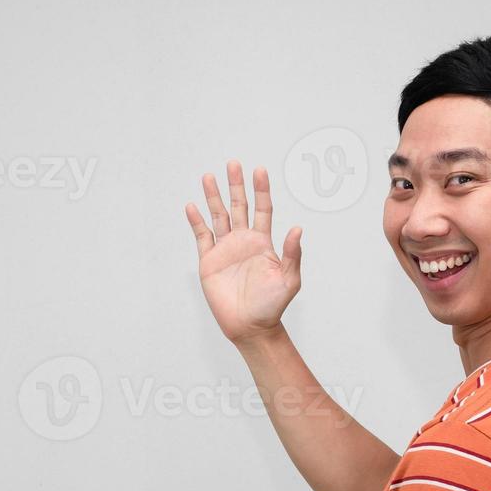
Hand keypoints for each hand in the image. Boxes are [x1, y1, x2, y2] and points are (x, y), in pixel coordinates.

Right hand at [185, 159, 302, 345]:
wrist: (250, 326)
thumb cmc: (272, 305)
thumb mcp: (289, 280)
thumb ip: (292, 254)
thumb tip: (298, 228)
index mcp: (263, 242)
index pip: (262, 209)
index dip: (261, 190)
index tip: (259, 170)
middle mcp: (243, 241)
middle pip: (239, 206)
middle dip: (236, 185)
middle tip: (233, 164)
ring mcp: (225, 249)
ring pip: (218, 216)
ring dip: (214, 197)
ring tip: (209, 176)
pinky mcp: (209, 261)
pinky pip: (202, 236)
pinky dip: (196, 221)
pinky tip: (192, 206)